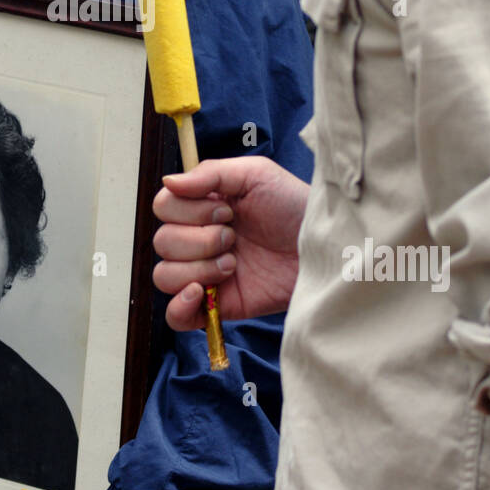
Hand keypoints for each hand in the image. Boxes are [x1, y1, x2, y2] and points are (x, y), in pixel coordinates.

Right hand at [153, 156, 309, 328]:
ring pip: (164, 275)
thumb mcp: (256, 175)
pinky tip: (200, 292)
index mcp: (203, 207)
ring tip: (233, 264)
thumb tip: (168, 180)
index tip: (225, 210)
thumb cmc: (295, 208)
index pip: (164, 207)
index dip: (188, 210)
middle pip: (163, 242)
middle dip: (199, 239)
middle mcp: (199, 240)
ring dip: (197, 267)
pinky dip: (178, 305)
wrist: (326, 249)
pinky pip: (175, 316)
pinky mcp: (218, 306)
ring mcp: (206, 274)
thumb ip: (210, 173)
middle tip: (234, 237)